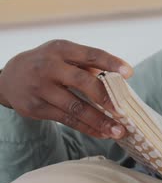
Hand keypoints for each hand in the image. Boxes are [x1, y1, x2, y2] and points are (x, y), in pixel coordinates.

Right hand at [0, 40, 132, 138]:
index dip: (110, 63)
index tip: (129, 73)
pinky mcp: (36, 108)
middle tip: (124, 110)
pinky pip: (67, 120)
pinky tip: (102, 133)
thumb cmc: (49, 64)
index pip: (90, 54)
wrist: (8, 78)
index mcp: (61, 49)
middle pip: (82, 82)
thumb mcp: (64, 55)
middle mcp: (49, 67)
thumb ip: (89, 65)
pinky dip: (87, 128)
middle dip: (106, 97)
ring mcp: (41, 88)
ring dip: (100, 121)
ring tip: (118, 131)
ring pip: (75, 107)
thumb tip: (120, 81)